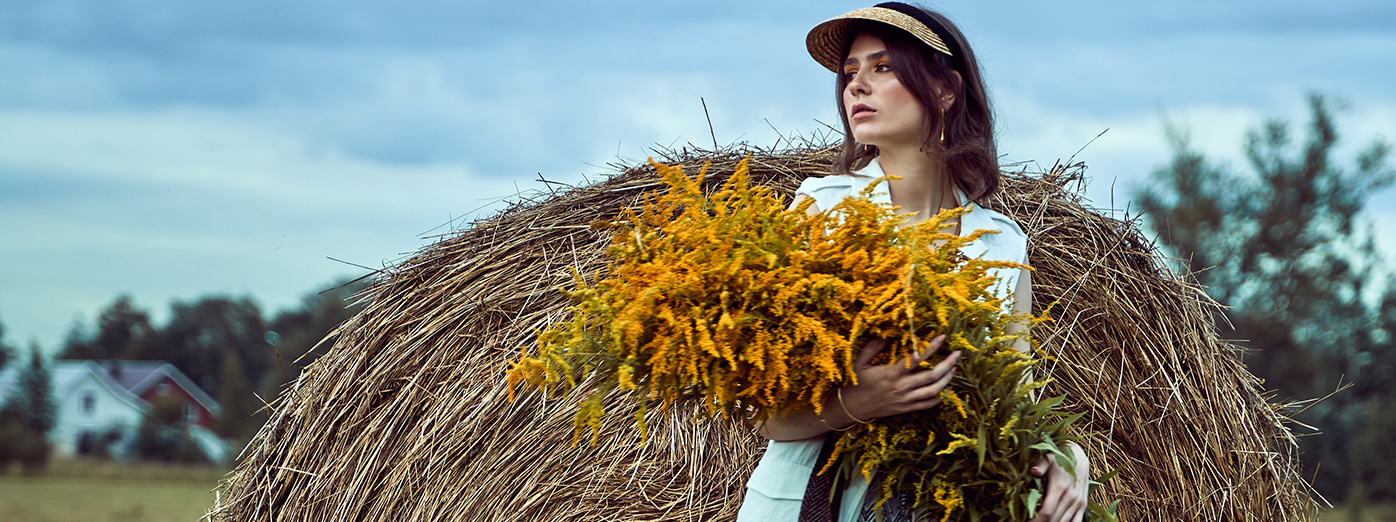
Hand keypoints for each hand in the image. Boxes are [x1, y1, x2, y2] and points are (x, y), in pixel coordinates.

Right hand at [838, 335, 960, 420]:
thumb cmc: (857, 382)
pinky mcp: (906, 408)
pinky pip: (928, 404)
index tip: (942, 337)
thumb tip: (884, 335)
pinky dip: (941, 397)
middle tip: (957, 354)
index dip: (931, 347)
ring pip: (934, 390)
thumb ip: (872, 347)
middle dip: (947, 364)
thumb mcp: (859, 362)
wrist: (854, 406)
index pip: (917, 358)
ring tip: (954, 369)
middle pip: (932, 376)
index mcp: (891, 373)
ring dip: (947, 379)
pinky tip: (947, 388)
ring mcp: (905, 399)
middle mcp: (901, 387)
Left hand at [1028, 443, 1089, 521]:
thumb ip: (1041, 464)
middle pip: (1055, 519)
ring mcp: (1078, 502)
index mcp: (1059, 487)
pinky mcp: (1083, 504)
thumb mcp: (1049, 458)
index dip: (1036, 520)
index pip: (1047, 511)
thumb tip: (1033, 471)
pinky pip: (1077, 521)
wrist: (1079, 457)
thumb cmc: (1059, 458)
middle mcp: (1070, 497)